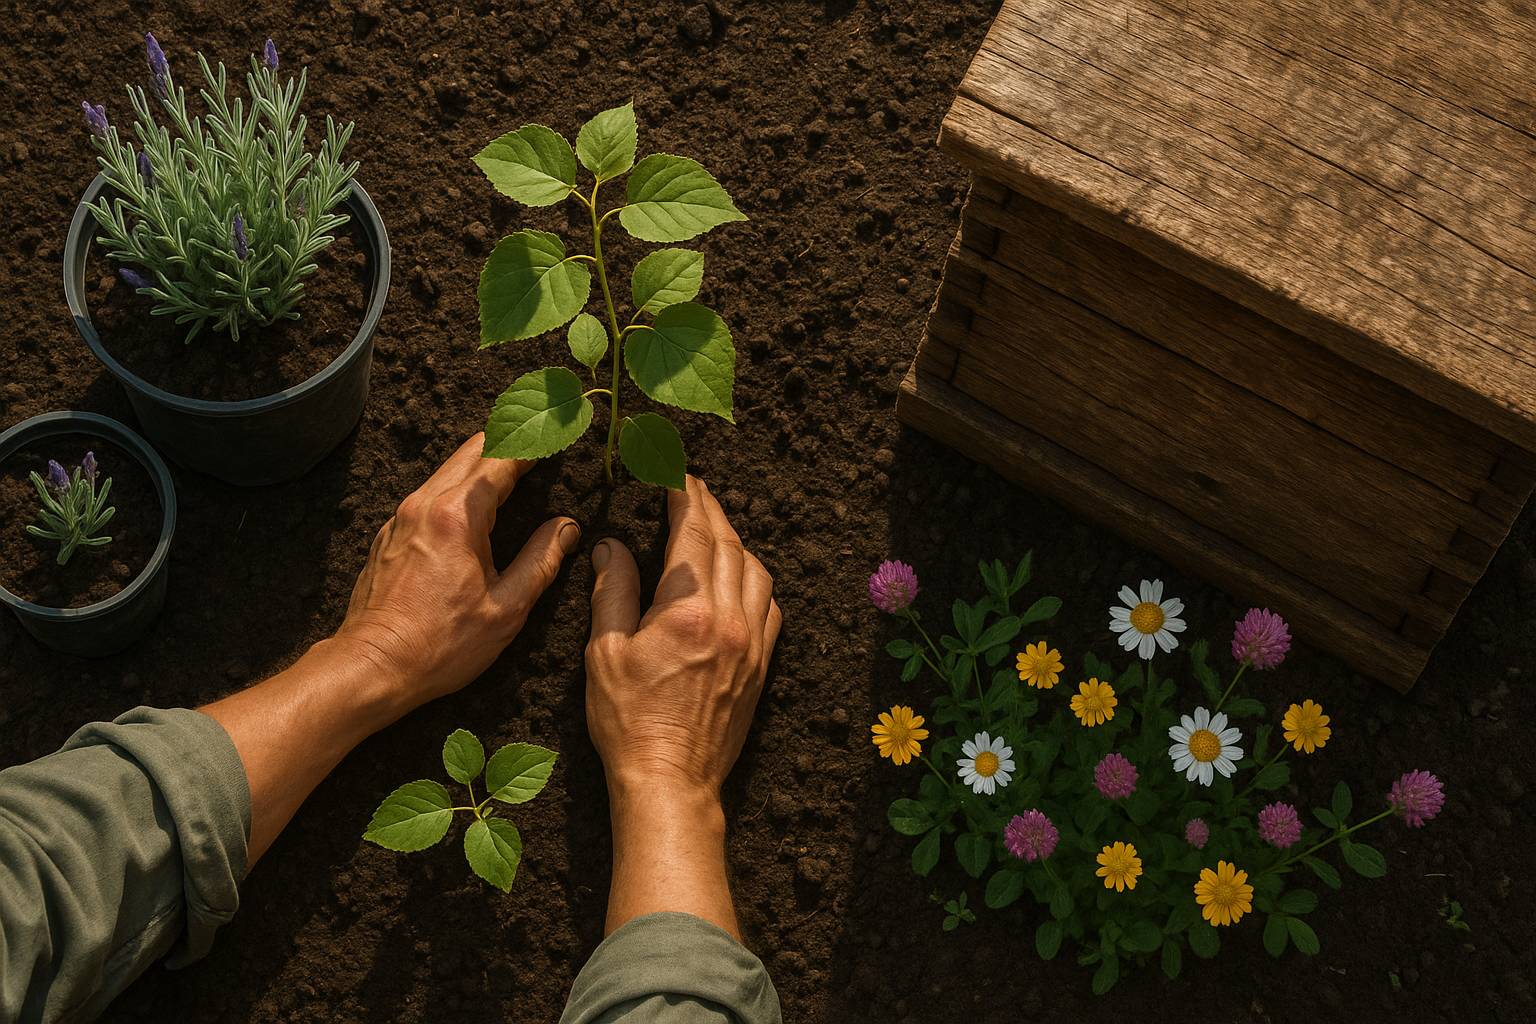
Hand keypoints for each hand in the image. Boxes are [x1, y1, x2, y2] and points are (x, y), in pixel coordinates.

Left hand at [334, 433, 579, 709]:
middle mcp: (425, 506)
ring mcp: (402, 518)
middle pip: (471, 451)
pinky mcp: (389, 536)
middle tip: (539, 446)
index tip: (555, 437)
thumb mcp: (507, 608)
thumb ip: (541, 561)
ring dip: (481, 466)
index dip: (533, 446)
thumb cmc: (439, 645)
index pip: (501, 460)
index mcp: (458, 517)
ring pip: (448, 471)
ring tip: (513, 471)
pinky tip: (474, 507)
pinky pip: (429, 496)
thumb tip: (567, 529)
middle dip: (507, 443)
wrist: (373, 666)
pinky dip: (457, 489)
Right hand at [584, 475, 779, 937]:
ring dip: (735, 540)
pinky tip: (739, 577)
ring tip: (712, 527)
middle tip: (690, 487)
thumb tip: (612, 545)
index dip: (684, 496)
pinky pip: (770, 605)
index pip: (692, 533)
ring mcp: (753, 642)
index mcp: (689, 610)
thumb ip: (613, 590)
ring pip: (756, 570)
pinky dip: (755, 579)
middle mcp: (730, 619)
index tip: (673, 475)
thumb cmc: (629, 722)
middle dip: (709, 509)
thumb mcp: (605, 652)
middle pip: (728, 543)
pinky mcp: (762, 664)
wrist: (671, 781)